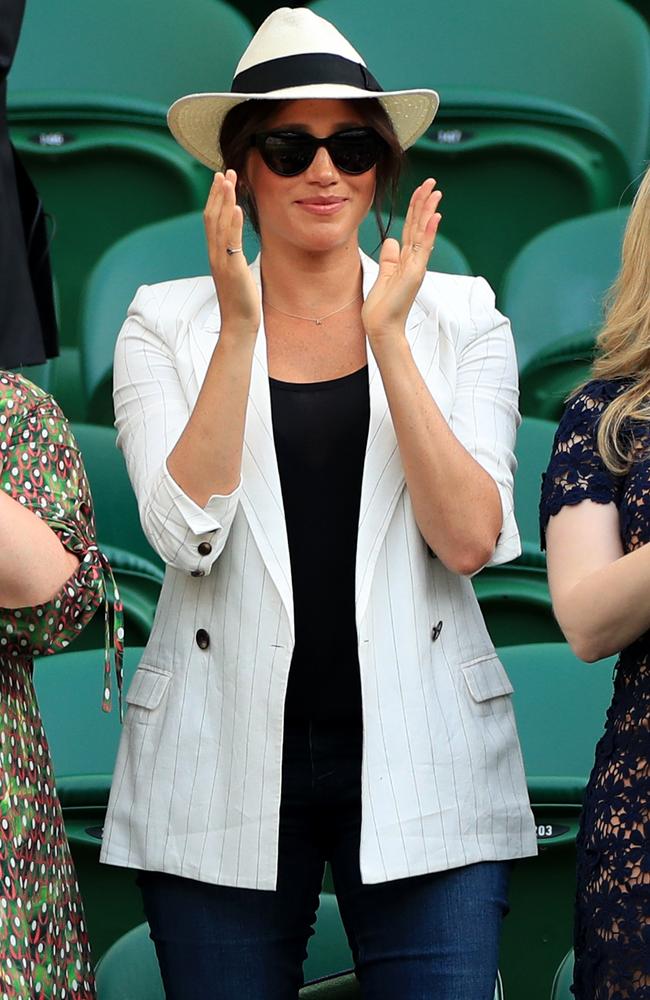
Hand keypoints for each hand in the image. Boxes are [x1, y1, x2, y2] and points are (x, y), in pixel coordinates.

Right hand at [204, 169, 260, 335]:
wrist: (239, 324)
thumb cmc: (241, 302)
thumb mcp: (237, 274)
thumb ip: (234, 258)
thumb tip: (237, 249)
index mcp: (216, 255)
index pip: (212, 220)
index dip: (216, 199)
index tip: (223, 181)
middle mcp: (215, 255)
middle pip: (212, 217)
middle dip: (218, 193)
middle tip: (225, 172)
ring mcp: (221, 261)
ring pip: (219, 225)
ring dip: (224, 200)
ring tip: (230, 181)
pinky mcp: (232, 269)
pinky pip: (230, 242)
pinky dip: (232, 223)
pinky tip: (236, 208)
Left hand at [361, 179, 441, 342]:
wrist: (381, 326)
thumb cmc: (382, 306)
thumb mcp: (384, 274)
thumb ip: (390, 257)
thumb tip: (391, 241)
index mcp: (406, 259)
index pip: (412, 228)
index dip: (416, 209)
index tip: (421, 191)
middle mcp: (414, 260)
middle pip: (420, 226)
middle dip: (425, 203)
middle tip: (432, 183)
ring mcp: (416, 266)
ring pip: (423, 233)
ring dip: (429, 211)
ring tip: (435, 192)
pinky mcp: (415, 274)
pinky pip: (423, 248)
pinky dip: (429, 232)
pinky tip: (434, 217)